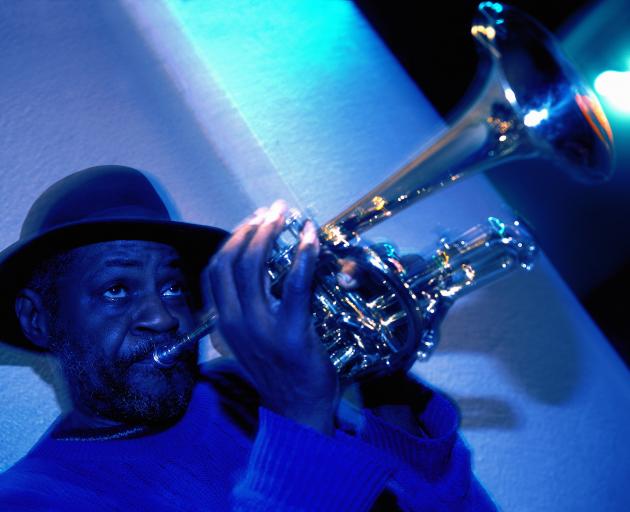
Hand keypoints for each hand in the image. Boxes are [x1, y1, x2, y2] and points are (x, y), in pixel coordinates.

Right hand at [208, 201, 339, 433]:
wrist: (297, 409)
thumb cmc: (278, 371)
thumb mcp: (250, 342)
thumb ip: (246, 311)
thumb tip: (257, 276)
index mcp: (223, 322)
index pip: (216, 270)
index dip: (233, 240)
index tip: (251, 222)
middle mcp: (234, 322)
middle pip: (233, 261)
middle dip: (252, 228)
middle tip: (273, 210)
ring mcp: (260, 327)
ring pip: (256, 266)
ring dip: (271, 233)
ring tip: (287, 215)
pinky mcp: (290, 331)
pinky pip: (294, 284)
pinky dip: (302, 255)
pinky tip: (310, 238)